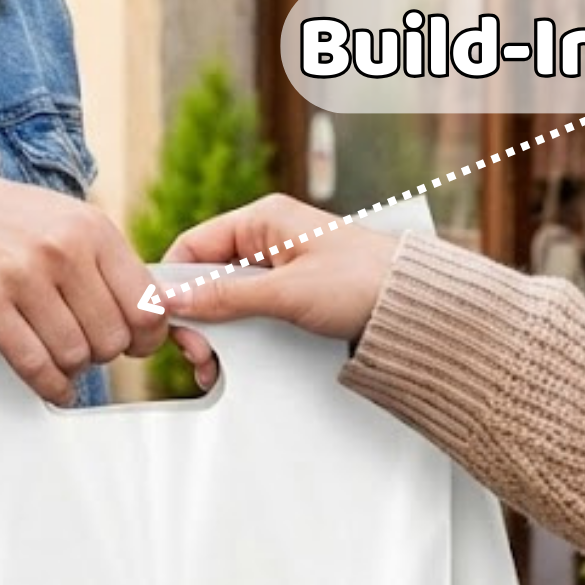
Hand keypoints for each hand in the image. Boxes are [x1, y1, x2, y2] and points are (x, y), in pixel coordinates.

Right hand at [0, 164, 167, 404]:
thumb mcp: (64, 219)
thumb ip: (105, 259)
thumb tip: (150, 309)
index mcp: (92, 229)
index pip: (147, 304)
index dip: (147, 336)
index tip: (137, 345)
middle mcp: (63, 249)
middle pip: (113, 338)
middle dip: (105, 355)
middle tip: (90, 351)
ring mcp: (23, 275)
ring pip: (75, 355)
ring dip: (73, 370)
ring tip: (63, 362)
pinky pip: (34, 363)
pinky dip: (49, 386)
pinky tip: (53, 386)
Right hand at [161, 194, 403, 388]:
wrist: (420, 308)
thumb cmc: (365, 283)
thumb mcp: (287, 292)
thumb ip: (226, 296)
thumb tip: (174, 299)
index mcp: (263, 220)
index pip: (193, 245)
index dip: (173, 283)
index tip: (165, 320)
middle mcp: (268, 239)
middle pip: (206, 276)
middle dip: (196, 317)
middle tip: (198, 353)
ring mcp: (281, 268)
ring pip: (226, 299)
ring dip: (216, 332)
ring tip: (215, 365)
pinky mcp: (294, 295)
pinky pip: (251, 312)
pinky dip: (239, 337)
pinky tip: (236, 361)